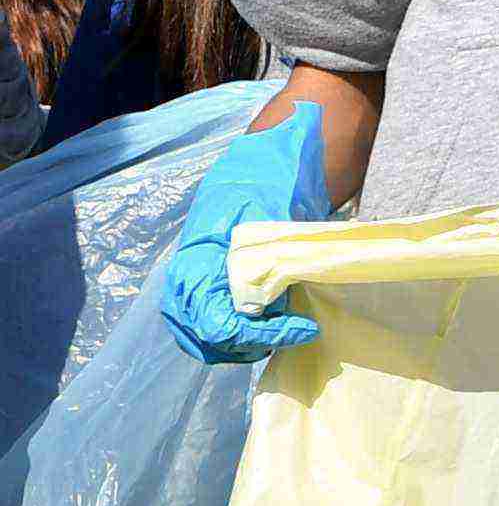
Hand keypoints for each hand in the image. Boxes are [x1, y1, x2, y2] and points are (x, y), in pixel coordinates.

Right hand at [157, 109, 332, 366]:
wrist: (260, 160)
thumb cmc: (273, 178)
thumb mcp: (280, 208)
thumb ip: (279, 248)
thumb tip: (279, 293)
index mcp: (201, 260)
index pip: (218, 323)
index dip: (262, 335)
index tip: (304, 328)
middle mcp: (186, 278)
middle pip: (207, 339)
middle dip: (250, 344)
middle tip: (293, 332)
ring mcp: (188, 285)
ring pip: (203, 340)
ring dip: (243, 346)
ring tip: (282, 331)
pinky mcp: (198, 289)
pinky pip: (203, 330)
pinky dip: (234, 339)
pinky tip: (268, 327)